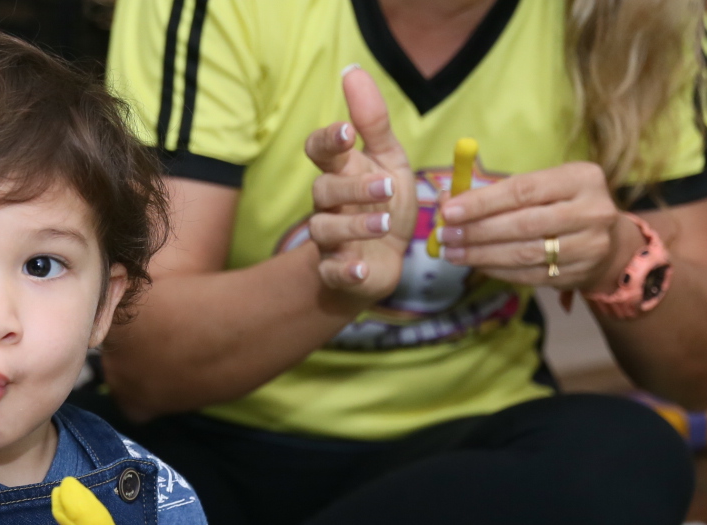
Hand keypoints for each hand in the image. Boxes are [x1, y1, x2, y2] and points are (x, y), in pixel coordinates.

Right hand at [303, 65, 417, 303]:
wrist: (384, 260)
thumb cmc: (384, 202)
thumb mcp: (388, 158)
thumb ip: (373, 120)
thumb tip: (352, 71)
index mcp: (340, 171)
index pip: (319, 150)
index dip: (328, 140)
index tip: (347, 133)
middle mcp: (328, 204)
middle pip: (324, 190)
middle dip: (353, 187)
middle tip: (387, 186)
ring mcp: (330, 239)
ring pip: (325, 230)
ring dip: (354, 226)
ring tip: (385, 223)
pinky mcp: (337, 271)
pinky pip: (332, 272)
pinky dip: (345, 272)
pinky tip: (361, 269)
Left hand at [437, 161, 636, 293]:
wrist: (609, 242)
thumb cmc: (563, 206)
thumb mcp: (542, 187)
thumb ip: (500, 192)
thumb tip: (448, 200)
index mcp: (581, 178)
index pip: (524, 189)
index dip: (483, 202)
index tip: (450, 210)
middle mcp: (592, 211)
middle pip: (523, 223)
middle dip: (478, 231)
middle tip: (446, 235)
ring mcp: (589, 246)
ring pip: (524, 253)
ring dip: (482, 254)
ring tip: (453, 252)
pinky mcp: (579, 273)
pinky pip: (529, 275)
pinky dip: (497, 270)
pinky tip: (476, 264)